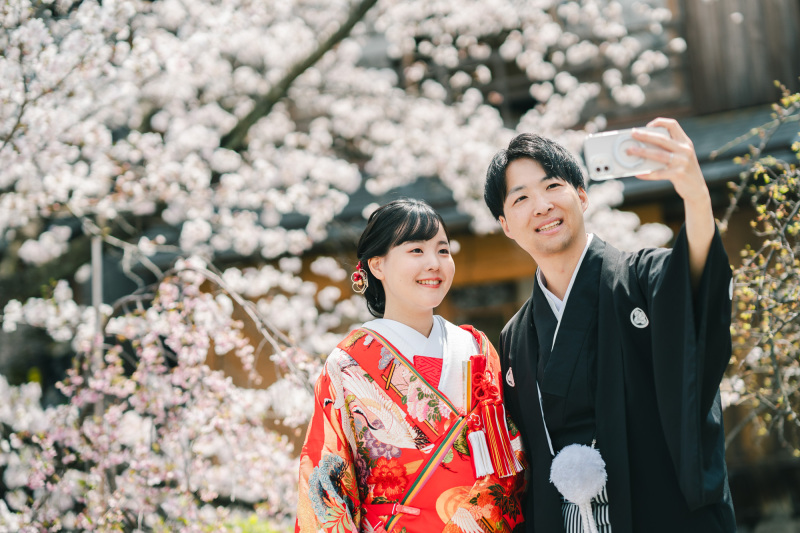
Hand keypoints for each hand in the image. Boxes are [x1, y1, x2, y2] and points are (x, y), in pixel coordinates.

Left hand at [630, 117, 713, 288]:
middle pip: (662, 139)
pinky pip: (659, 173)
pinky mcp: (679, 175)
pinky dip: (647, 173)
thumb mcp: (679, 157)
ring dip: (642, 153)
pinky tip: (638, 173)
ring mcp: (683, 162)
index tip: (647, 125)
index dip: (660, 122)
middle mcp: (685, 150)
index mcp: (685, 142)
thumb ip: (665, 150)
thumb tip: (641, 147)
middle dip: (645, 136)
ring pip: (658, 155)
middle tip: (632, 134)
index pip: (673, 125)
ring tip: (630, 152)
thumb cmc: (683, 171)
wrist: (697, 190)